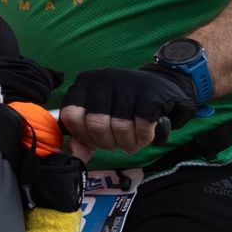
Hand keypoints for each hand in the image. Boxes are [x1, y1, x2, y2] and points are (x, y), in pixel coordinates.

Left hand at [59, 66, 196, 160]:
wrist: (161, 84)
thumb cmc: (123, 104)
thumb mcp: (99, 112)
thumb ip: (83, 132)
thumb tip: (76, 152)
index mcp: (85, 83)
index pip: (71, 114)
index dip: (81, 134)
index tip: (92, 140)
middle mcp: (104, 80)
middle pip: (96, 124)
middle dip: (106, 143)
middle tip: (115, 144)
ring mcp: (128, 85)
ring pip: (120, 127)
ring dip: (127, 144)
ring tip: (130, 143)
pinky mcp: (151, 94)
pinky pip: (142, 126)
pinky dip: (143, 138)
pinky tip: (143, 136)